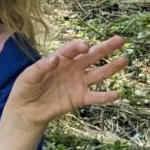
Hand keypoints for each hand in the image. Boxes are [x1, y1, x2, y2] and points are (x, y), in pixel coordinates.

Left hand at [2, 35, 127, 133]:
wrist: (26, 110)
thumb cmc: (25, 88)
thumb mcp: (28, 76)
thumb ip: (40, 67)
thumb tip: (55, 58)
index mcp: (60, 60)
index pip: (73, 49)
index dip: (80, 46)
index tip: (86, 47)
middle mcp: (73, 69)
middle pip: (91, 56)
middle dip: (105, 48)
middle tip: (119, 40)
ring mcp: (78, 83)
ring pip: (98, 74)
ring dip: (111, 68)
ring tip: (123, 60)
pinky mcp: (79, 98)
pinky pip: (95, 96)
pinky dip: (105, 97)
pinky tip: (117, 94)